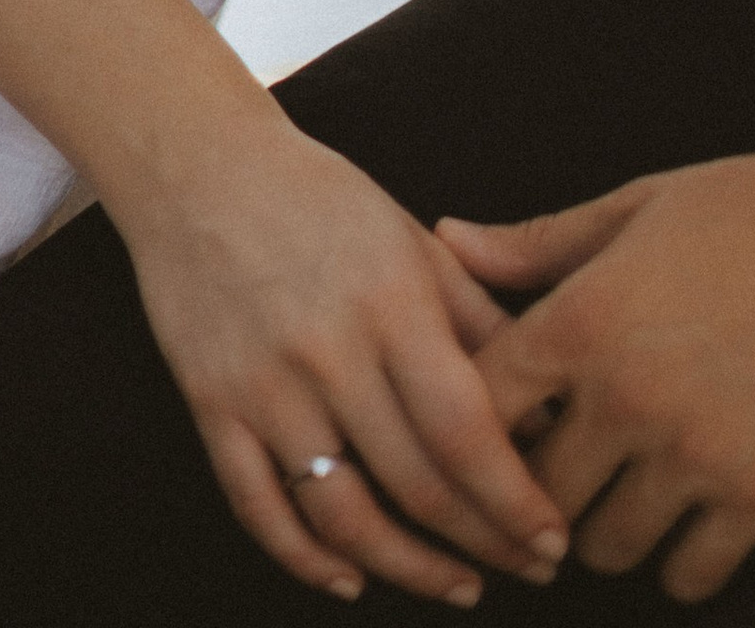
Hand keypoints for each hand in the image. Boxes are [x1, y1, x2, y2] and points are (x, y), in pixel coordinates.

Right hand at [116, 112, 572, 604]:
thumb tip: (544, 404)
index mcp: (392, 300)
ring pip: (343, 514)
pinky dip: (306, 559)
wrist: (201, 169)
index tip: (553, 538)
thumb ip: (479, 317)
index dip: (513, 499)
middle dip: (484, 543)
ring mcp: (265, 386)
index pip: (464, 428)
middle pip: (415, 483)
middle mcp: (330, 350)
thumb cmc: (323, 201)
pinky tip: (350, 579)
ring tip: (458, 585)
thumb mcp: (413, 239)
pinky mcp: (212, 407)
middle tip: (528, 570)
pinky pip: (260, 508)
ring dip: (407, 568)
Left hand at [441, 140, 754, 601]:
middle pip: (534, 497)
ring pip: (606, 548)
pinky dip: (683, 562)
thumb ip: (538, 241)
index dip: (476, 427)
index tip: (502, 428)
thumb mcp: (638, 205)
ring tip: (630, 492)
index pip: (478, 409)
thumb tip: (449, 241)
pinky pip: (690, 576)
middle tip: (566, 472)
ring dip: (610, 527)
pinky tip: (693, 522)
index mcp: (583, 317)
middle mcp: (626, 395)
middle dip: (540, 489)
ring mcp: (694, 453)